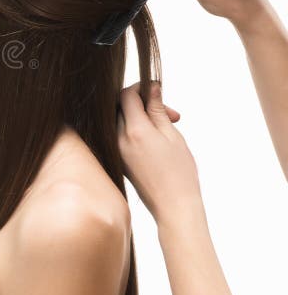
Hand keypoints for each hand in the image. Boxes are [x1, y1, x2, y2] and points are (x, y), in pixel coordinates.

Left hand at [117, 81, 202, 225]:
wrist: (173, 206)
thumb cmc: (179, 172)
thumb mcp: (172, 136)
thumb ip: (157, 110)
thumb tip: (151, 88)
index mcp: (134, 131)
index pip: (126, 95)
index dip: (141, 88)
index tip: (157, 91)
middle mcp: (118, 139)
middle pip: (121, 106)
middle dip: (143, 102)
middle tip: (171, 114)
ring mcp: (115, 149)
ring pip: (120, 119)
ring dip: (140, 116)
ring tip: (167, 126)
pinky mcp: (117, 158)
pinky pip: (120, 134)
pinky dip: (135, 129)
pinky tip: (156, 137)